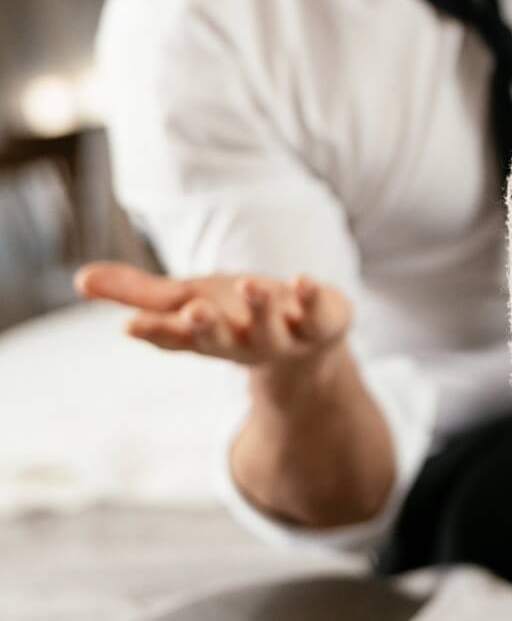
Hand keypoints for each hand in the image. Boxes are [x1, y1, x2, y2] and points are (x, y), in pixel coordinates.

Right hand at [74, 262, 350, 372]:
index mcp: (204, 336)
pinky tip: (303, 279)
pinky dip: (312, 298)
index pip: (173, 339)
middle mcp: (241, 342)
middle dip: (206, 328)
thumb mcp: (188, 299)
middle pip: (219, 341)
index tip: (130, 326)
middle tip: (194, 311)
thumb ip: (139, 292)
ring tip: (251, 285)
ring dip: (259, 309)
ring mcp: (284, 337)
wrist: (309, 341)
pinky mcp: (322, 325)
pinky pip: (319, 316)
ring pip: (269, 331)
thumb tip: (79, 278)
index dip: (154, 334)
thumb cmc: (235, 315)